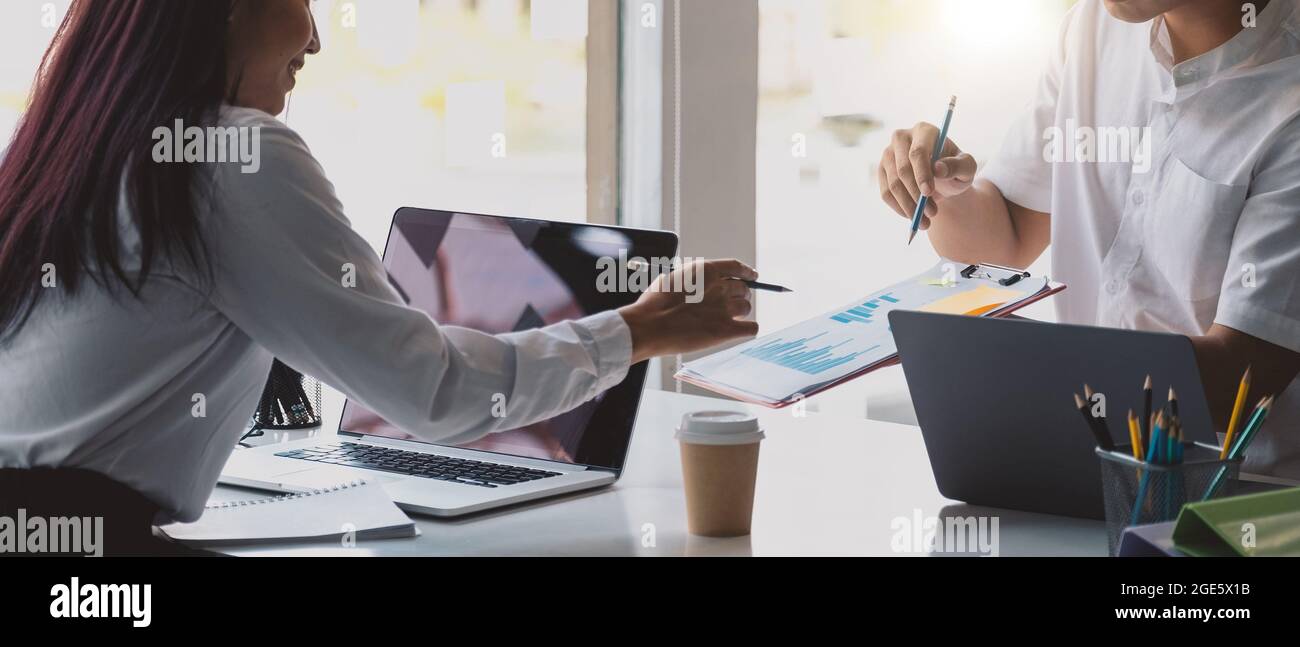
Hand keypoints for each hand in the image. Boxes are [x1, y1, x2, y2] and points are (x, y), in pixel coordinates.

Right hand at [619, 259, 759, 362]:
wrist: (650, 326)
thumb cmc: (655, 303)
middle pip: (743, 289)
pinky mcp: (726, 330)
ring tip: (729, 319)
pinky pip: (750, 328)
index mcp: (707, 271)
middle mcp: (720, 287)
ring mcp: (725, 309)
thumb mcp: (673, 278)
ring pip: (746, 308)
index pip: (737, 267)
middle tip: (731, 304)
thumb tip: (698, 285)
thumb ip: (692, 280)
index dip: (747, 272)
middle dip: (740, 295)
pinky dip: (748, 329)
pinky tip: (740, 330)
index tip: (753, 276)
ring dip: (741, 313)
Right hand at [877, 122, 977, 230]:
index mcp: (924, 131)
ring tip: (926, 221)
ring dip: (909, 206)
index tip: (928, 193)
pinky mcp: (882, 171)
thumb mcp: (966, 168)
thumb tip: (938, 168)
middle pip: (903, 169)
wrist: (943, 179)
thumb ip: (958, 165)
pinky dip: (899, 208)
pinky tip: (913, 217)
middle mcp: (901, 138)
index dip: (921, 173)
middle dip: (916, 195)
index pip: (917, 152)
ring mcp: (888, 154)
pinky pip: (886, 193)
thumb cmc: (956, 169)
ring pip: (893, 184)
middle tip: (931, 213)